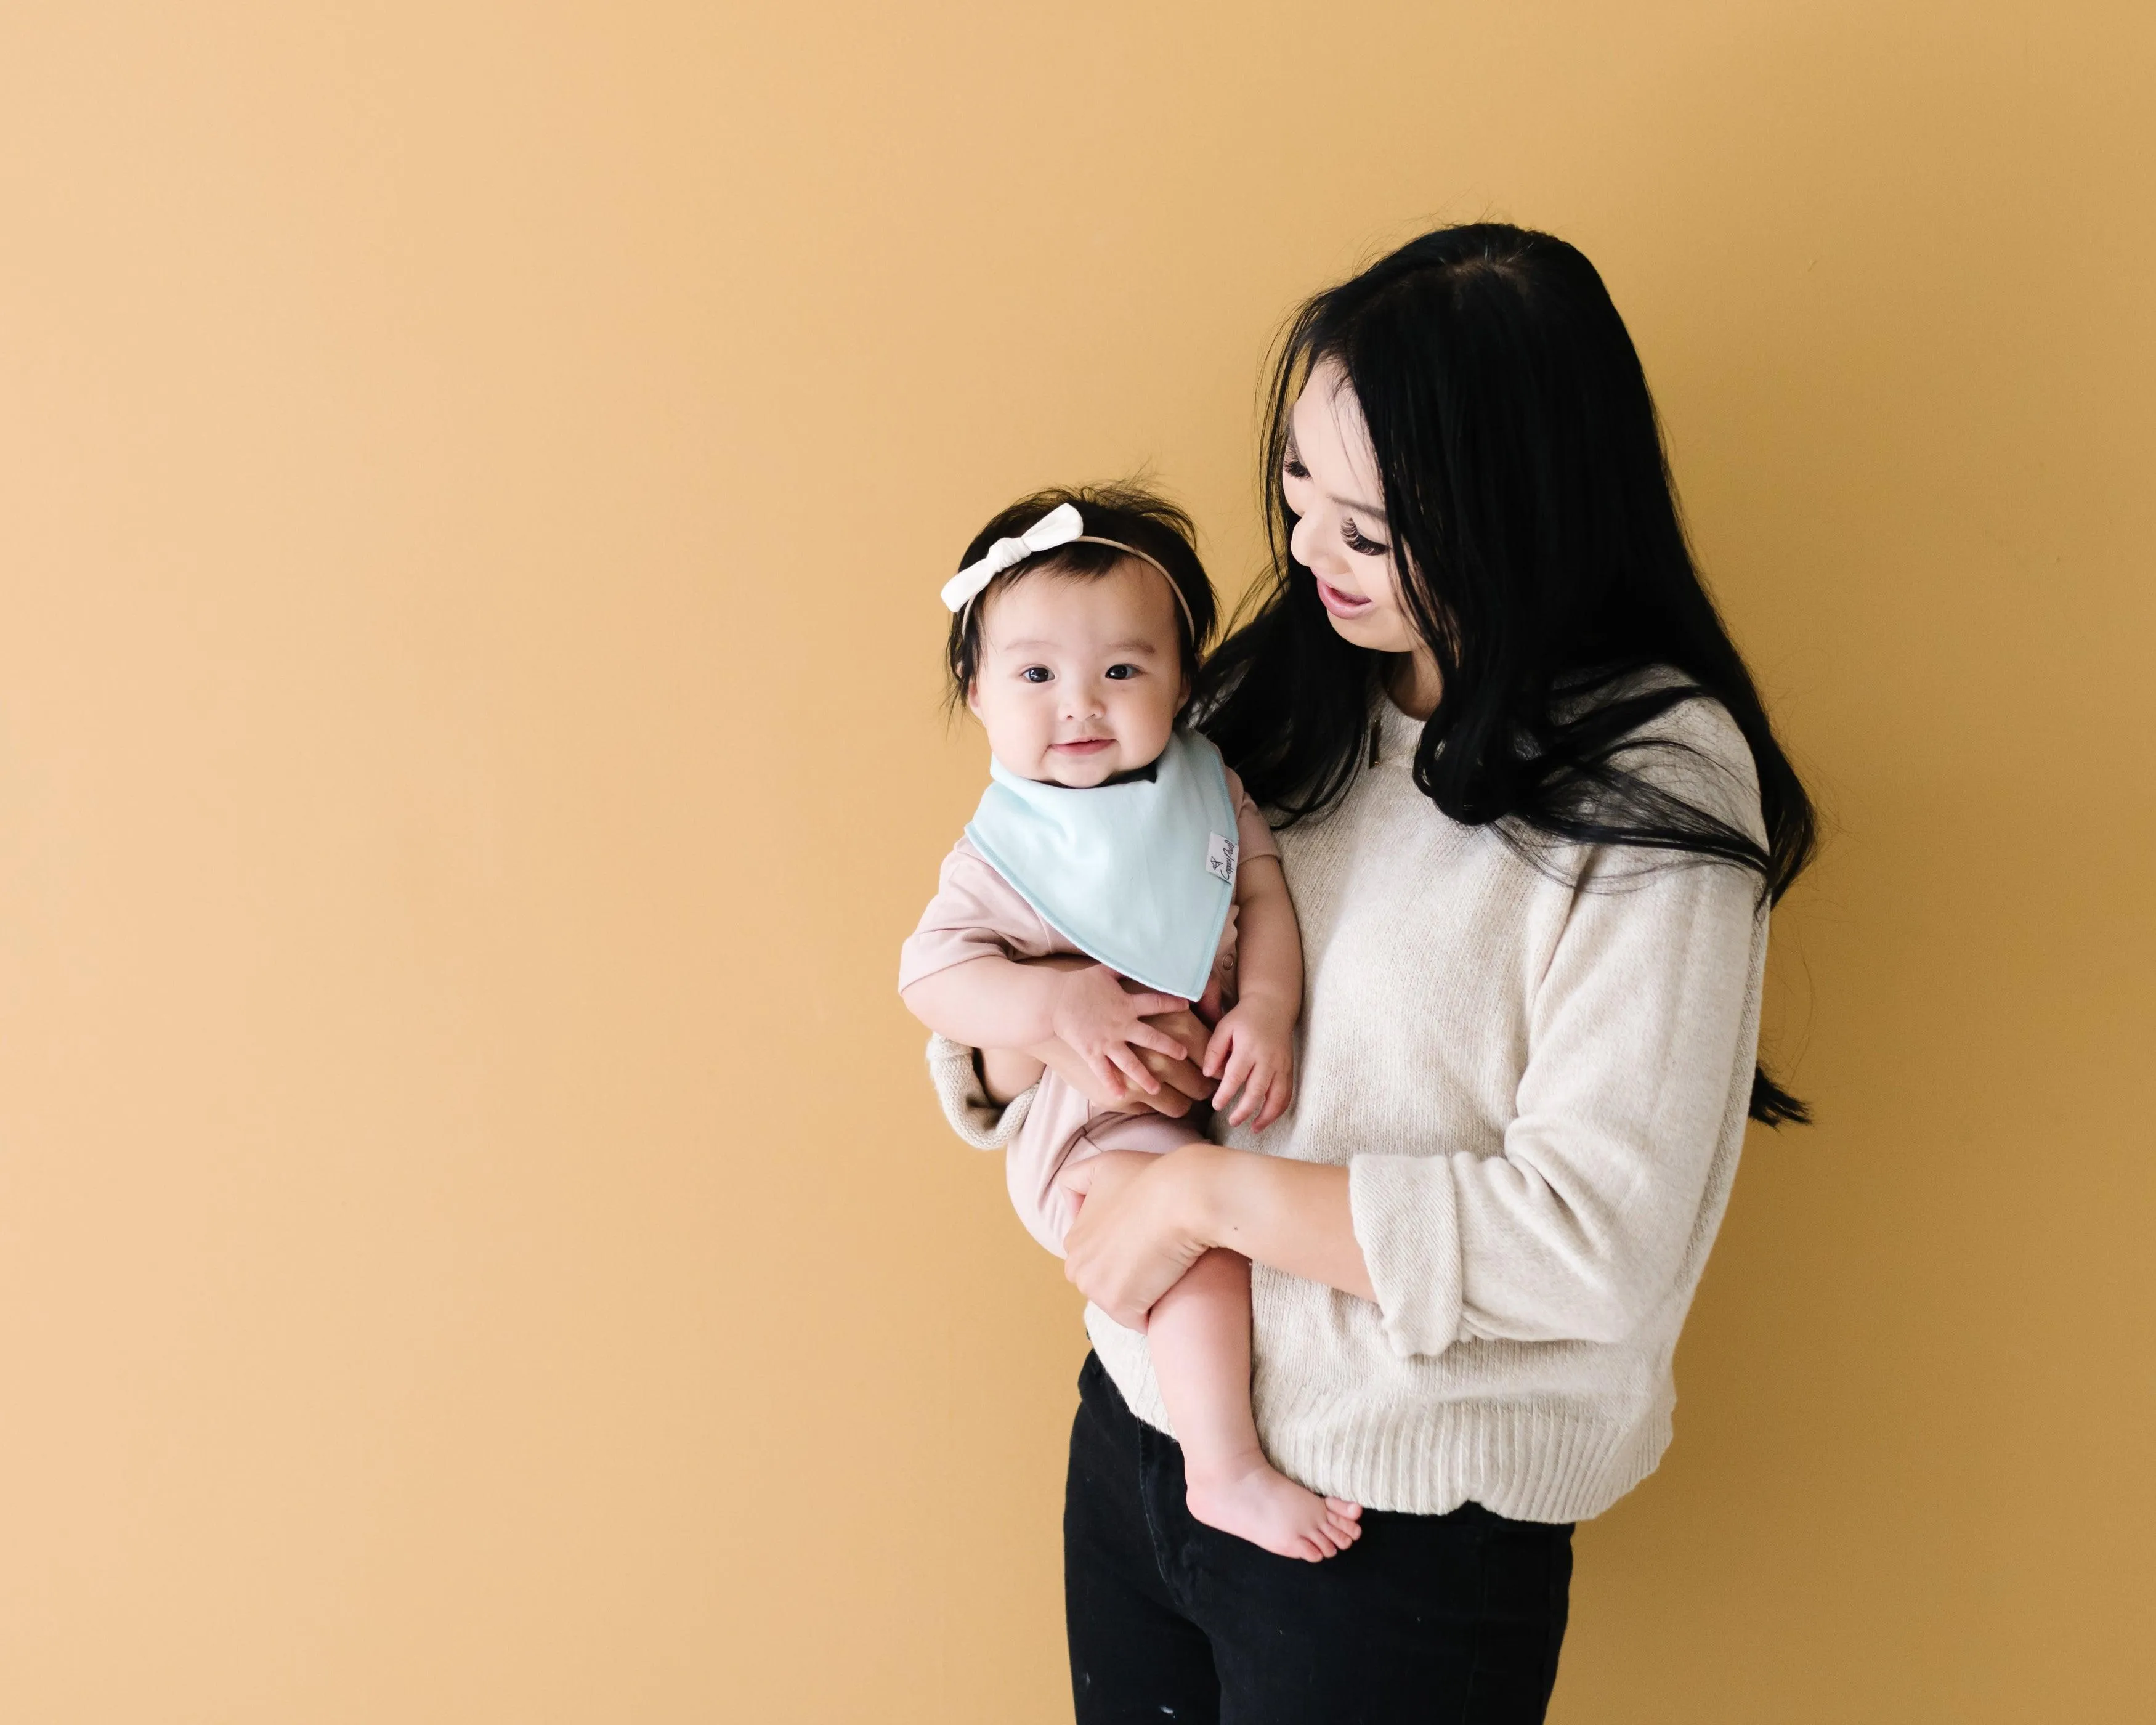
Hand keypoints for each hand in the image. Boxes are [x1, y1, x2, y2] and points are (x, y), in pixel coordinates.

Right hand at [1050, 966, 1191, 1098]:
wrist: (1053, 1000)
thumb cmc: (1078, 984)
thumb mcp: (1104, 971)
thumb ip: (1123, 968)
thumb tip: (1139, 957)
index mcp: (1126, 1004)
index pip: (1157, 1003)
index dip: (1174, 1003)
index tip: (1187, 1006)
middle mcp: (1121, 1024)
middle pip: (1151, 1038)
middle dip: (1170, 1047)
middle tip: (1183, 1055)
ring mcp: (1107, 1041)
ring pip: (1131, 1062)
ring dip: (1145, 1076)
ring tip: (1157, 1089)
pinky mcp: (1092, 1052)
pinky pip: (1104, 1071)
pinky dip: (1112, 1084)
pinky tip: (1121, 1095)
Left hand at [1058, 1146, 1214, 1329]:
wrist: (1185, 1197)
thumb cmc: (1151, 1178)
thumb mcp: (1104, 1167)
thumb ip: (1078, 1181)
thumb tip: (1071, 1208)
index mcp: (1073, 1240)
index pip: (1102, 1259)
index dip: (1128, 1250)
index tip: (1147, 1236)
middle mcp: (1076, 1267)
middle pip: (1109, 1283)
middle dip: (1131, 1275)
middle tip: (1159, 1251)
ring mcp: (1095, 1289)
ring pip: (1123, 1302)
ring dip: (1145, 1291)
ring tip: (1166, 1263)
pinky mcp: (1119, 1306)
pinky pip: (1139, 1318)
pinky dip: (1155, 1307)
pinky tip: (1170, 1282)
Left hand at [1202, 996, 1296, 1128]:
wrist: (1273, 1006)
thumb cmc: (1244, 1018)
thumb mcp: (1224, 1027)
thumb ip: (1214, 1050)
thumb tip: (1208, 1075)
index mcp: (1249, 1047)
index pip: (1236, 1076)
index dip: (1226, 1094)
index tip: (1216, 1105)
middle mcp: (1268, 1059)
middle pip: (1257, 1090)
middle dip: (1245, 1110)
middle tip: (1232, 1122)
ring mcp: (1281, 1065)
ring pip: (1277, 1096)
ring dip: (1266, 1116)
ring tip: (1253, 1129)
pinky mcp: (1289, 1069)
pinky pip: (1287, 1094)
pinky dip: (1279, 1109)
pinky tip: (1268, 1119)